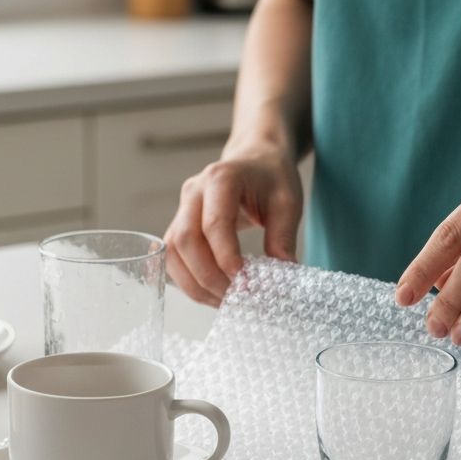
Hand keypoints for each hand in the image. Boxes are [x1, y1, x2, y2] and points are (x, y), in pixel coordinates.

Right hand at [165, 147, 302, 304]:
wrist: (255, 158)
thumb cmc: (272, 177)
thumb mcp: (287, 202)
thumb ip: (283, 237)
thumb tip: (280, 277)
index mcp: (221, 178)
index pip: (215, 224)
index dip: (226, 258)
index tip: (246, 283)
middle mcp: (193, 191)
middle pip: (185, 241)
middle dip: (208, 277)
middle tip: (237, 297)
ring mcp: (182, 208)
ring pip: (172, 253)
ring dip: (195, 284)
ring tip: (225, 301)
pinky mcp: (179, 225)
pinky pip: (173, 258)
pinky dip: (189, 281)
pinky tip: (213, 293)